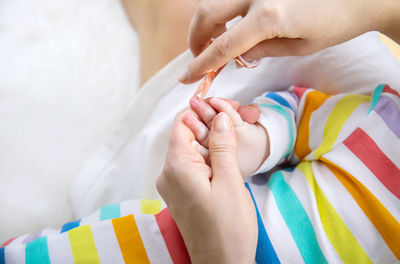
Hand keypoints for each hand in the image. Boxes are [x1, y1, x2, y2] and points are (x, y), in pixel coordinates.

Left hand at [157, 109, 257, 263]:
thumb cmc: (228, 227)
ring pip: (190, 150)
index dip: (202, 112)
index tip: (224, 109)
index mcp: (176, 166)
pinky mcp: (179, 193)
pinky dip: (207, 159)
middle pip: (185, 136)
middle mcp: (167, 173)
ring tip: (234, 144)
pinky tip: (225, 163)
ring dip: (210, 144)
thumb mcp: (230, 181)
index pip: (181, 123)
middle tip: (236, 124)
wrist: (221, 262)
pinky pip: (191, 166)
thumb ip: (223, 145)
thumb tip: (220, 117)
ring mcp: (171, 185)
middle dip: (209, 127)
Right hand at [179, 0, 397, 82]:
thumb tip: (234, 57)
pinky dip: (223, 15)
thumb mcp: (297, 47)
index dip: (201, 64)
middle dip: (195, 38)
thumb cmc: (334, 24)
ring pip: (214, 2)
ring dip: (207, 25)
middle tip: (199, 57)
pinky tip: (232, 28)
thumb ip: (260, 50)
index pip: (223, 45)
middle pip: (206, 13)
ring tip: (216, 45)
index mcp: (268, 17)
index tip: (186, 77)